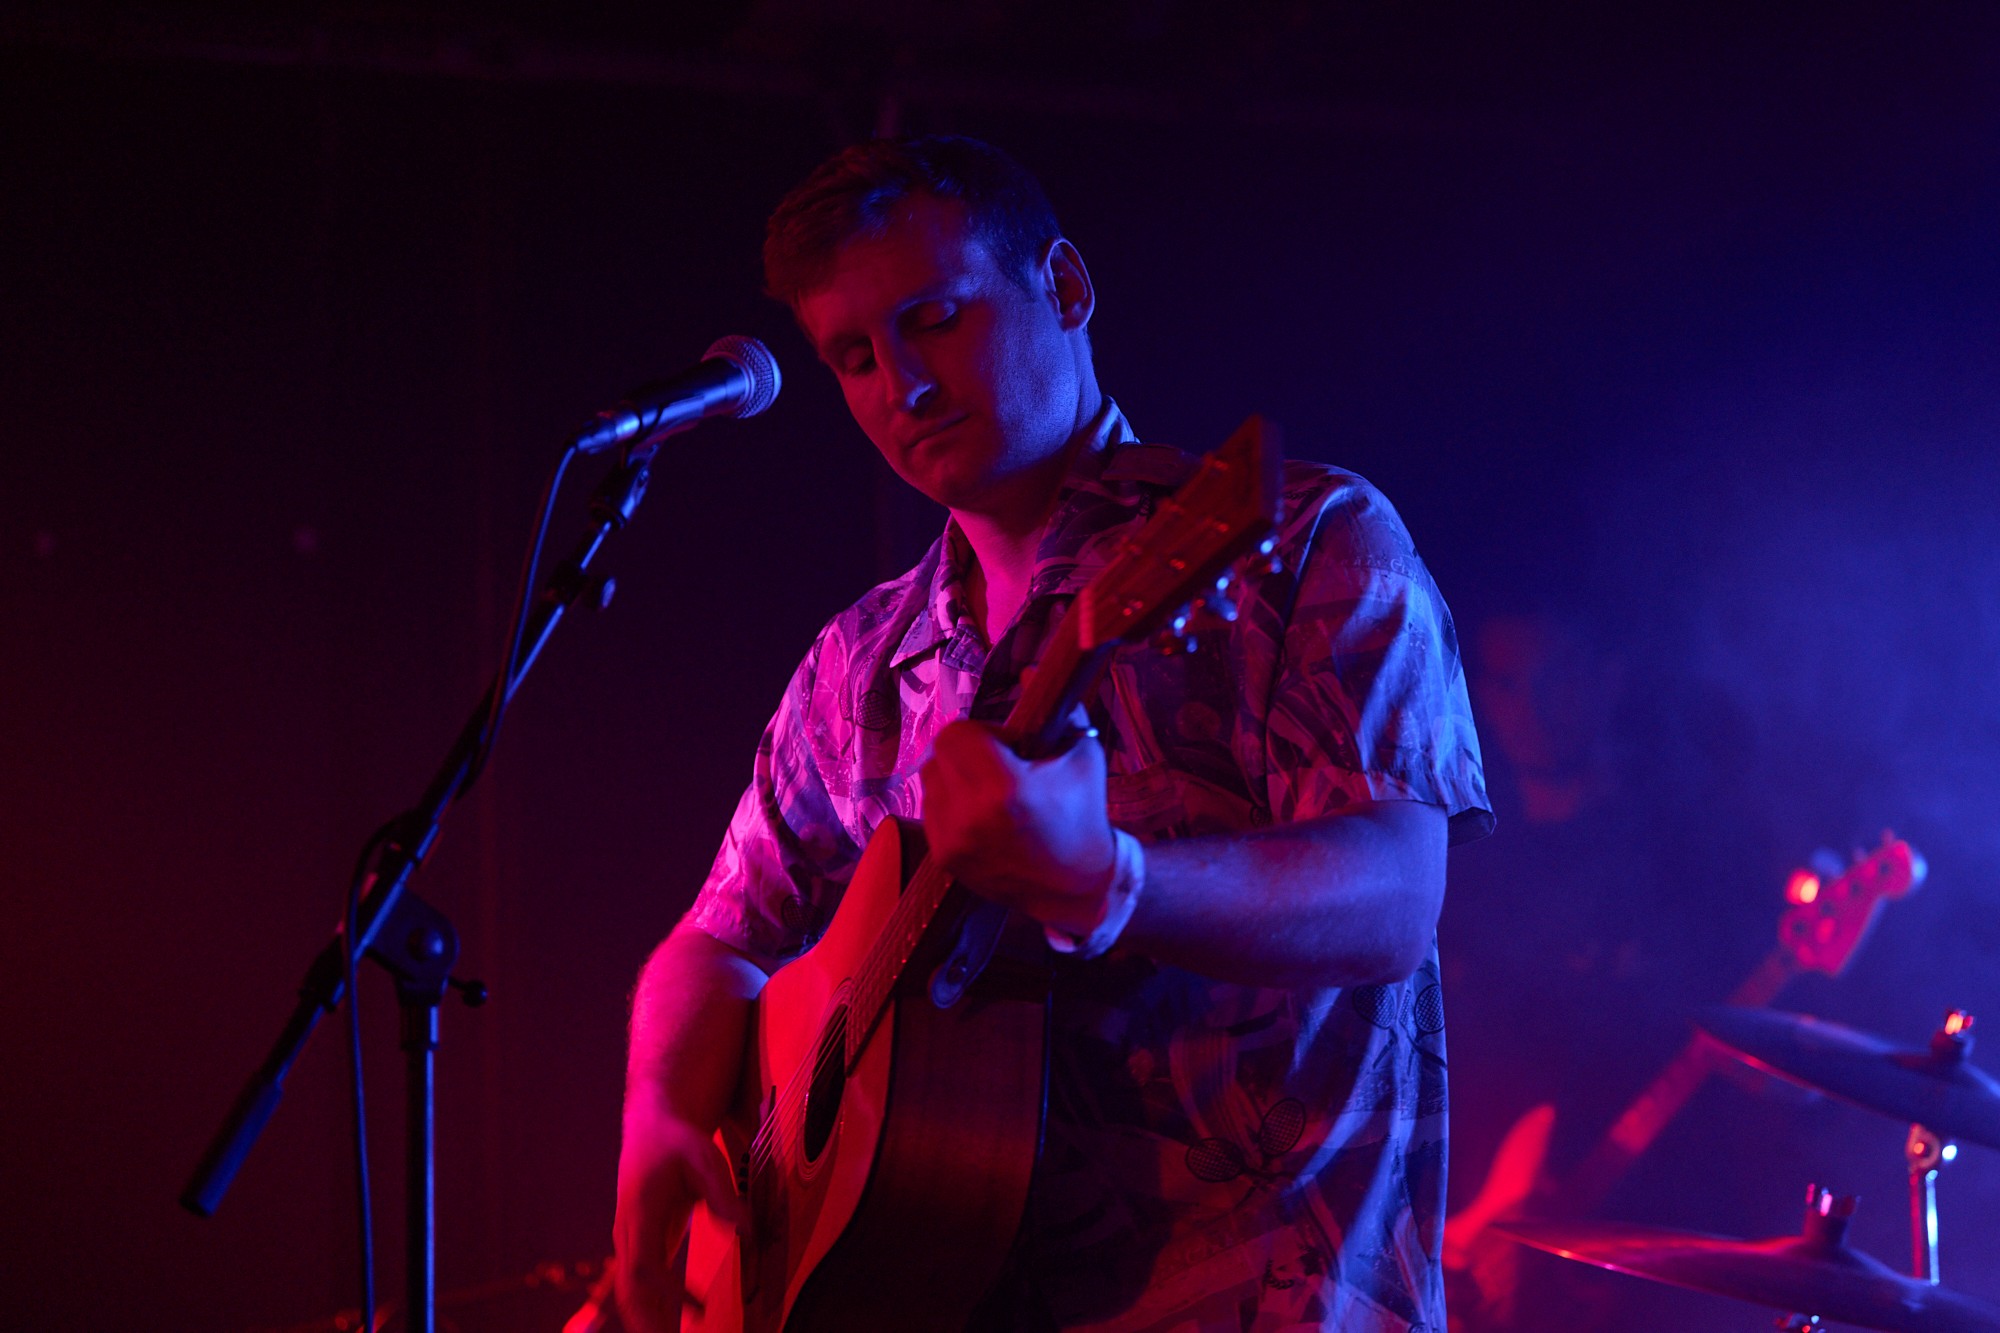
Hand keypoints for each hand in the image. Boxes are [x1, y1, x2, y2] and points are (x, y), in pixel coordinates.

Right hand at [613, 1108, 743, 1332]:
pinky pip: (641, 1286)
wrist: (651, 1128)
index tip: (695, 1310)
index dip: (665, 1291)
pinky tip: (677, 1327)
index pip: (644, 1264)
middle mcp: (629, 1233)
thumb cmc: (677, 1141)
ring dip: (650, 1321)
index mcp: (640, 1213)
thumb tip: (745, 1230)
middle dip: (648, 1321)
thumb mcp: (703, 1158)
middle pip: (629, 1289)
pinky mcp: (642, 1246)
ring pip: (631, 1292)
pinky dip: (654, 1310)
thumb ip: (721, 1194)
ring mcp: (632, 1242)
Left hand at [919, 719, 1116, 936]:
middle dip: (966, 750)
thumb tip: (1032, 670)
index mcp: (1004, 787)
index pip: (958, 733)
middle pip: (940, 752)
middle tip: (996, 763)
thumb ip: (1058, 709)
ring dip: (954, 776)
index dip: (983, 732)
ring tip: (988, 791)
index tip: (1008, 745)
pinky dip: (951, 804)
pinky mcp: (943, 858)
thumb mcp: (1081, 756)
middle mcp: (970, 815)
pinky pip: (931, 809)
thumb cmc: (1083, 814)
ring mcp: (952, 840)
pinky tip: (981, 815)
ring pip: (930, 779)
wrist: (1077, 885)